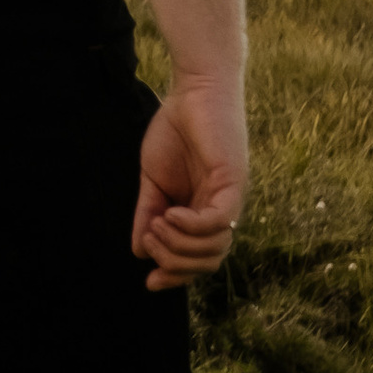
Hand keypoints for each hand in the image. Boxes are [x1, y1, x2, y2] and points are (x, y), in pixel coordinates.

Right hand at [131, 80, 247, 289]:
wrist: (193, 90)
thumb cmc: (176, 130)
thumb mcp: (153, 179)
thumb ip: (149, 213)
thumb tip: (139, 250)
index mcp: (205, 212)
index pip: (199, 260)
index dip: (177, 275)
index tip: (149, 282)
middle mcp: (223, 211)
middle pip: (209, 262)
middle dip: (174, 261)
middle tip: (150, 237)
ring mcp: (230, 198)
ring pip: (215, 248)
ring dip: (179, 245)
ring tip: (158, 224)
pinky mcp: (233, 182)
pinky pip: (217, 221)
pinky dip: (192, 227)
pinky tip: (170, 214)